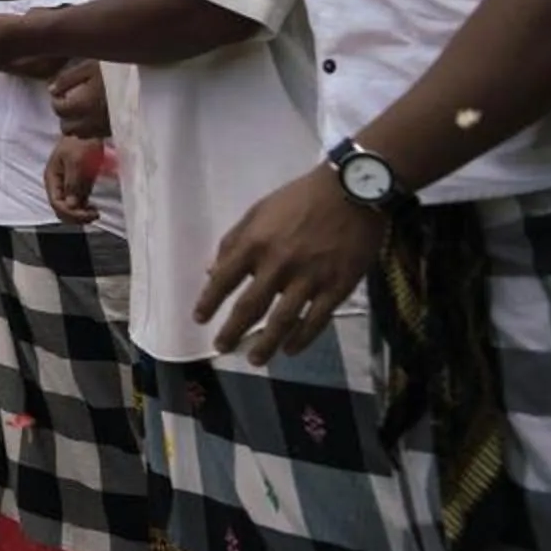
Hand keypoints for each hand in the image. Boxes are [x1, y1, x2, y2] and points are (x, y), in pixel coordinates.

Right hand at [43, 136, 104, 226]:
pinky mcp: (76, 184)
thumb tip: (70, 205)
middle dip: (75, 215)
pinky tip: (93, 208)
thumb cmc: (81, 143)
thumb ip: (73, 184)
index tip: (89, 214)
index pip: (56, 203)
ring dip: (80, 213)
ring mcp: (66, 184)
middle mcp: (57, 184)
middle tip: (94, 215)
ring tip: (95, 213)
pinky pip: (77, 202)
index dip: (71, 213)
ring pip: (69, 208)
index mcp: (52, 178)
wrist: (89, 130)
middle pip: (60, 208)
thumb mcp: (76, 162)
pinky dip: (83, 208)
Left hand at [49, 58, 111, 138]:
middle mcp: (92, 121)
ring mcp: (105, 129)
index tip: (60, 92)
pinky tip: (96, 113)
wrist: (147, 78)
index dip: (56, 100)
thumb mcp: (89, 66)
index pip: (59, 110)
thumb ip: (67, 79)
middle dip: (65, 115)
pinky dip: (91, 127)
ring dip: (77, 123)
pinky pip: (96, 135)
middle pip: (66, 128)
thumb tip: (51, 89)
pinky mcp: (117, 131)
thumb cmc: (117, 68)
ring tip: (82, 108)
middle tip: (70, 100)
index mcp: (83, 104)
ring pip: (80, 134)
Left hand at [197, 167, 386, 364]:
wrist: (350, 191)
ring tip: (255, 360)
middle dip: (233, 332)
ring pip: (283, 321)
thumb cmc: (299, 198)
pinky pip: (317, 320)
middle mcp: (278, 264)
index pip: (223, 279)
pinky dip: (302, 339)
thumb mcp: (258, 211)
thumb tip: (211, 270)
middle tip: (222, 348)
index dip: (209, 302)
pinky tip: (291, 350)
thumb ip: (234, 241)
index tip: (199, 319)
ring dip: (266, 344)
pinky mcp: (337, 286)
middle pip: (250, 307)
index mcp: (254, 243)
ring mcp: (310, 278)